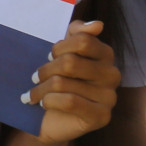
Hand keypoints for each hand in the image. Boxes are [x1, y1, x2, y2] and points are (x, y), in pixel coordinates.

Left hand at [25, 20, 120, 142]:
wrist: (50, 120)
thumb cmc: (56, 82)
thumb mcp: (62, 53)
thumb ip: (77, 33)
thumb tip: (97, 25)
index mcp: (105, 55)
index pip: (83, 41)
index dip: (59, 47)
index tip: (48, 56)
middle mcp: (112, 74)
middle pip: (70, 62)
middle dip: (46, 70)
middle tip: (34, 77)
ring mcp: (109, 96)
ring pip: (64, 83)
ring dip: (40, 89)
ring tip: (32, 94)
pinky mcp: (102, 116)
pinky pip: (69, 102)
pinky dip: (49, 101)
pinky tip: (42, 103)